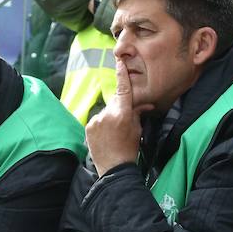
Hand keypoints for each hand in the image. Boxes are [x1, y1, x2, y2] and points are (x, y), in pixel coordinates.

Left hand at [86, 59, 150, 174]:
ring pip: (105, 112)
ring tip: (114, 134)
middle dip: (119, 108)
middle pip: (114, 102)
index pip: (123, 89)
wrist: (114, 169)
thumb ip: (137, 113)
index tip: (119, 62)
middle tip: (124, 123)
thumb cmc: (130, 149)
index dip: (122, 75)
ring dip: (110, 118)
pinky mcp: (88, 127)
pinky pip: (97, 120)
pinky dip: (101, 125)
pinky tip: (105, 136)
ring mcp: (96, 121)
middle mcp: (107, 114)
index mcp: (122, 114)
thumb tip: (143, 104)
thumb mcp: (137, 129)